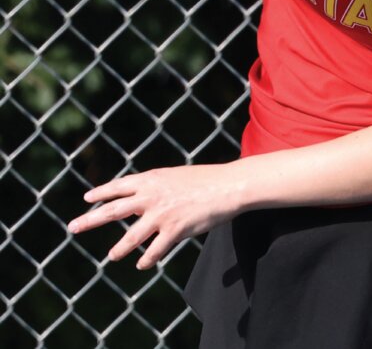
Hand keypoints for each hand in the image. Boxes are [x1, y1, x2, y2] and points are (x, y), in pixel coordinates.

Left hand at [68, 164, 238, 269]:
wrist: (228, 186)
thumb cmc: (205, 180)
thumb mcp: (175, 176)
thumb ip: (155, 187)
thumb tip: (138, 198)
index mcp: (153, 179)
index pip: (119, 186)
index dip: (102, 193)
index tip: (87, 199)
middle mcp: (152, 196)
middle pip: (113, 210)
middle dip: (91, 219)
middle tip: (73, 226)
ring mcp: (161, 214)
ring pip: (131, 237)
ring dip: (119, 248)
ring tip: (111, 256)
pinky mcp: (174, 230)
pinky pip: (154, 251)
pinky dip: (147, 259)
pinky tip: (143, 265)